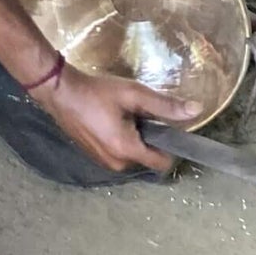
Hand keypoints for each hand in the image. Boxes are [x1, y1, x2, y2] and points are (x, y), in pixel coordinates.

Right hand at [37, 65, 199, 171]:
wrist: (59, 91)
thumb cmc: (97, 92)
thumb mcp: (133, 94)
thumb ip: (165, 106)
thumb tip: (196, 110)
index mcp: (128, 150)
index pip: (162, 163)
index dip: (170, 147)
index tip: (165, 127)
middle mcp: (116, 163)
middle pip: (146, 158)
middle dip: (148, 140)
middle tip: (137, 114)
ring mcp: (102, 161)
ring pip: (131, 156)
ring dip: (132, 140)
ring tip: (120, 116)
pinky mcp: (92, 156)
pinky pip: (116, 154)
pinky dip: (118, 141)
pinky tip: (108, 121)